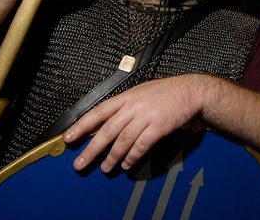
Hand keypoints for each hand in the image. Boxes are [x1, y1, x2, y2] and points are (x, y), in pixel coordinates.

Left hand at [63, 75, 203, 172]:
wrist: (191, 91)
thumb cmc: (166, 92)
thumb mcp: (141, 92)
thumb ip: (124, 105)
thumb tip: (105, 123)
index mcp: (126, 96)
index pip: (98, 112)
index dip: (81, 126)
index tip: (69, 138)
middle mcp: (134, 106)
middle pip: (107, 130)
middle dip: (92, 149)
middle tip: (80, 164)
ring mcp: (146, 116)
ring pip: (123, 140)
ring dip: (112, 157)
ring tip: (105, 168)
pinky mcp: (159, 126)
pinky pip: (141, 145)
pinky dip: (132, 156)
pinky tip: (127, 164)